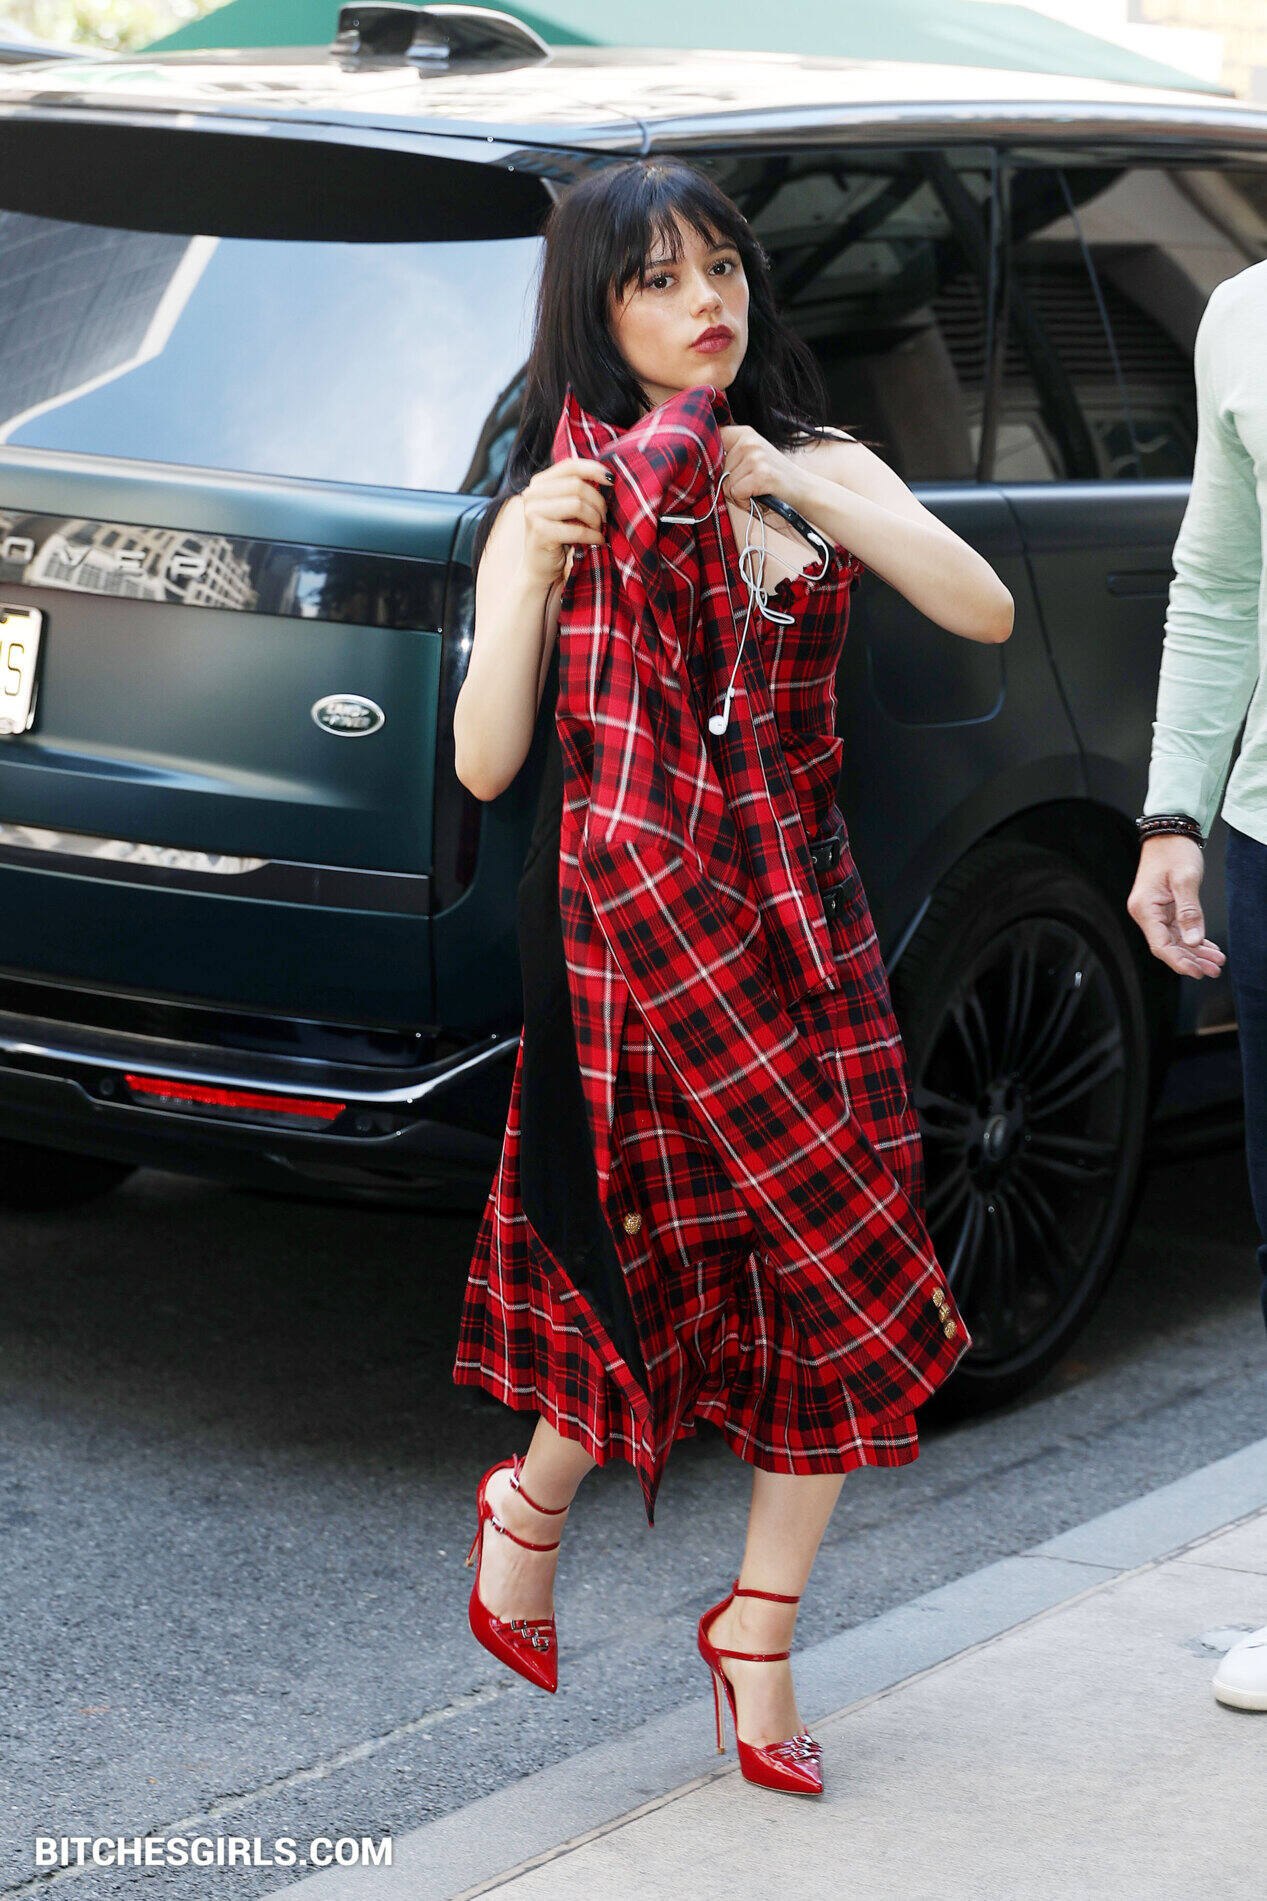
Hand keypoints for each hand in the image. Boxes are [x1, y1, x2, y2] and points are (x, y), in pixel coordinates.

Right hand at [520, 458, 610, 588]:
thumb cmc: (559, 536)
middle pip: (577, 486)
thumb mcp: (566, 507)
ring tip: (599, 529)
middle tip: (604, 517)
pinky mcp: (540, 533)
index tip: (612, 480)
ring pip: (578, 505)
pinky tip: (598, 540)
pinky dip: (593, 536)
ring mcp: (533, 513)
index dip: (593, 469)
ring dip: (596, 519)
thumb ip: (577, 490)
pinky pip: (577, 529)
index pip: (570, 465)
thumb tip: (608, 476)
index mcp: (539, 483)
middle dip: (598, 502)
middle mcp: (532, 494)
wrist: (540, 568)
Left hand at [718, 425, 808, 512]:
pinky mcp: (761, 474)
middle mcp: (749, 441)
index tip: (724, 467)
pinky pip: (736, 493)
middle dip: (730, 483)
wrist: (803, 490)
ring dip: (739, 494)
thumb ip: (728, 456)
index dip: (712, 459)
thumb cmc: (772, 478)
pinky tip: (759, 496)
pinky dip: (745, 502)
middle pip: (717, 469)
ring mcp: (756, 457)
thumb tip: (701, 466)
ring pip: (726, 484)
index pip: (712, 439)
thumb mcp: (751, 458)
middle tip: (751, 483)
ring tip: (757, 489)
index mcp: (745, 433)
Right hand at [1126, 834, 1225, 978]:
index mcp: (1145, 908)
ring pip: (1175, 940)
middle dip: (1192, 960)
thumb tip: (1193, 940)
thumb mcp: (1185, 881)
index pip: (1161, 945)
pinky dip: (1193, 939)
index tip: (1198, 971)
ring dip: (1195, 952)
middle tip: (1214, 969)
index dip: (1180, 961)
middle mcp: (1146, 913)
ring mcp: (1154, 911)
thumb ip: (1189, 912)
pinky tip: (1208, 948)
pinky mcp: (1163, 908)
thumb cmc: (1174, 852)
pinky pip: (1177, 930)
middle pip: (1168, 946)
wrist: (1169, 833)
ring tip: (1216, 962)